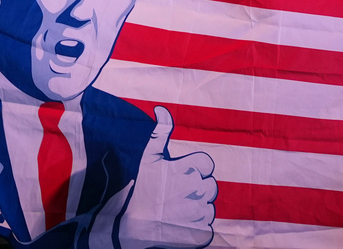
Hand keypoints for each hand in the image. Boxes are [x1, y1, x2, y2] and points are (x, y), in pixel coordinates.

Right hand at [118, 107, 216, 248]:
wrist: (131, 225)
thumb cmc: (141, 188)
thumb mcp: (149, 157)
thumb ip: (160, 131)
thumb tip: (162, 108)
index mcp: (188, 169)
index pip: (207, 164)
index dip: (194, 169)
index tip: (180, 176)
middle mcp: (197, 190)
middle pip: (211, 185)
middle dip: (197, 188)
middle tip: (176, 194)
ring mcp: (200, 213)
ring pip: (209, 206)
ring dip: (197, 208)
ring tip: (177, 209)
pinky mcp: (202, 233)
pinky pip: (208, 225)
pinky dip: (198, 226)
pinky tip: (180, 222)